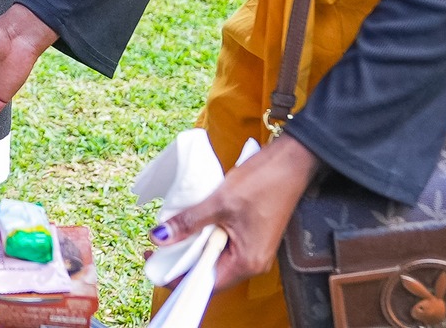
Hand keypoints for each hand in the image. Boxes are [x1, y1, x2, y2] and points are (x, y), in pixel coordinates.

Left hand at [151, 134, 320, 289]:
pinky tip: (192, 224)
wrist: (291, 161)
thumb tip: (159, 236)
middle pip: (209, 272)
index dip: (178, 277)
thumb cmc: (262, 182)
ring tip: (171, 234)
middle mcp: (252, 262)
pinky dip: (206, 236)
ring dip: (193, 247)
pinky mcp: (252, 236)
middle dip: (182, 261)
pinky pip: (223, 244)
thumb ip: (188, 222)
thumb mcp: (219, 202)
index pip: (205, 283)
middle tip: (156, 247)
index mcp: (247, 263)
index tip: (155, 263)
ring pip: (214, 257)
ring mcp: (253, 249)